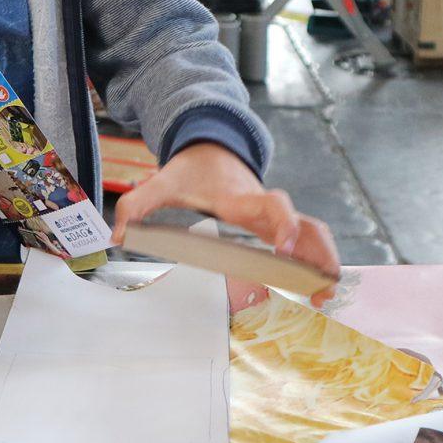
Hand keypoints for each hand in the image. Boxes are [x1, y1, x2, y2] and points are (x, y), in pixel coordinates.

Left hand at [112, 143, 339, 306]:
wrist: (212, 146)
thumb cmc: (190, 169)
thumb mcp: (161, 182)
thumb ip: (138, 204)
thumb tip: (117, 235)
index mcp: (241, 198)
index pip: (272, 204)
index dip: (283, 223)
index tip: (284, 248)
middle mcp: (264, 208)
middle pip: (307, 224)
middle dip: (319, 253)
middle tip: (322, 287)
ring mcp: (274, 217)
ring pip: (314, 233)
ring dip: (324, 260)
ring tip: (325, 295)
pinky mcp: (277, 226)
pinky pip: (306, 240)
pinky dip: (317, 260)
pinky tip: (316, 287)